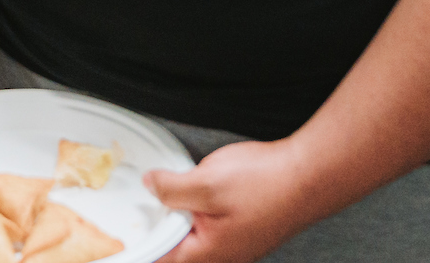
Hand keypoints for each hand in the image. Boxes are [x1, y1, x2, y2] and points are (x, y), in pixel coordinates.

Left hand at [144, 137, 327, 262]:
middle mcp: (222, 256)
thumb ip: (171, 189)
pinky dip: (196, 211)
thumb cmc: (267, 184)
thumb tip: (150, 187)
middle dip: (157, 228)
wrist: (310, 175)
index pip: (160, 258)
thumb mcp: (206, 183)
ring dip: (177, 218)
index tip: (118, 241)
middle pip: (175, 249)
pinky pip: (210, 227)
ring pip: (193, 236)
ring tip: (167, 196)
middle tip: (142, 206)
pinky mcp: (243, 230)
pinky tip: (196, 192)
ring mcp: (235, 244)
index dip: (139, 245)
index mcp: (207, 253)